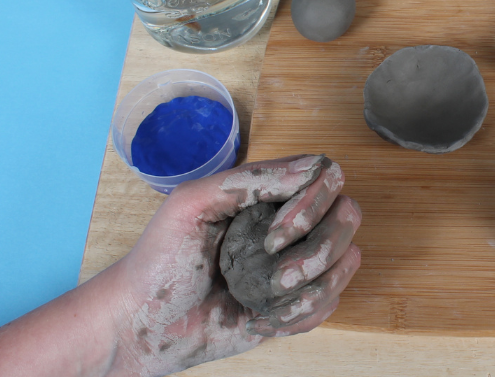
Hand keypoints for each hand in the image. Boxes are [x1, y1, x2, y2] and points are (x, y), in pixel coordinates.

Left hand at [108, 154, 361, 375]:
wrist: (145, 325)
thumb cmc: (159, 262)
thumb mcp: (191, 203)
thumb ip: (249, 179)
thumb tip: (309, 170)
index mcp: (268, 193)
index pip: (327, 175)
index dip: (315, 202)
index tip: (275, 232)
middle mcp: (289, 223)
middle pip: (349, 215)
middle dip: (319, 249)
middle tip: (277, 273)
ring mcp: (296, 263)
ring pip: (347, 261)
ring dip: (311, 285)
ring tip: (267, 297)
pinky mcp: (297, 303)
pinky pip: (330, 303)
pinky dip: (301, 313)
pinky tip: (264, 318)